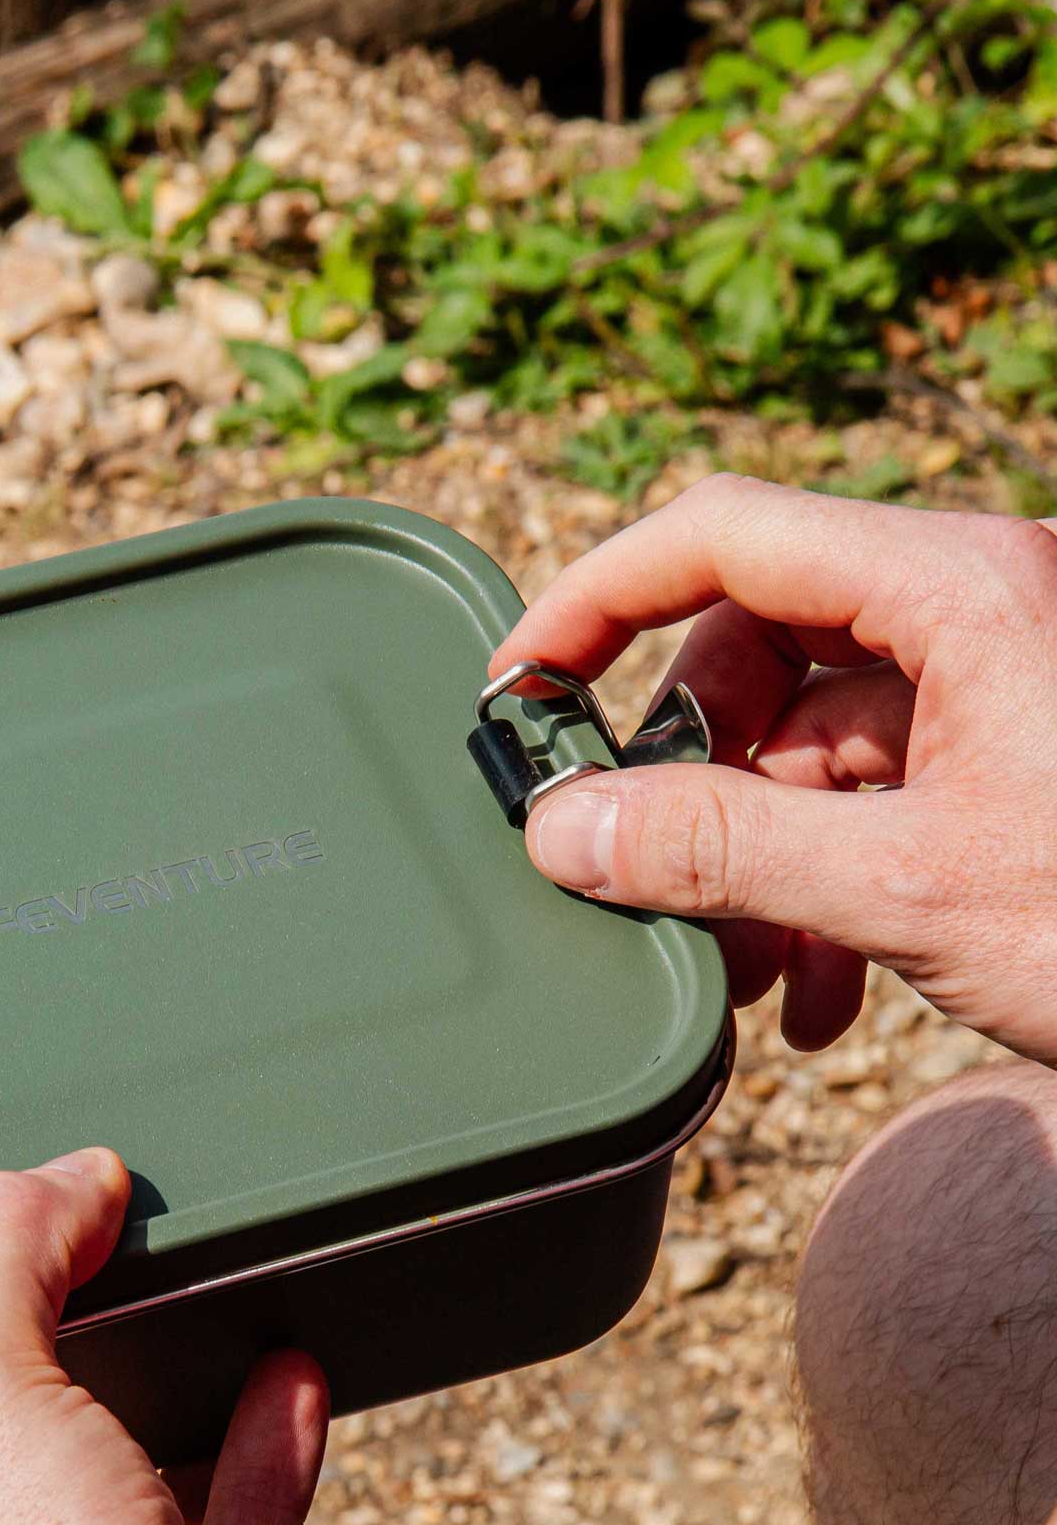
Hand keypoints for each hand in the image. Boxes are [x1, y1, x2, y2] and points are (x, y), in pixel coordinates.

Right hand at [491, 476, 1056, 1061]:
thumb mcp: (913, 887)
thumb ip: (722, 850)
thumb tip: (562, 829)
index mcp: (961, 586)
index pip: (723, 536)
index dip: (597, 597)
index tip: (517, 681)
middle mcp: (975, 611)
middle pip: (755, 648)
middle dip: (686, 773)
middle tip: (638, 871)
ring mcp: (995, 689)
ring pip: (806, 738)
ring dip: (751, 856)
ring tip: (748, 971)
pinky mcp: (1007, 763)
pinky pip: (867, 795)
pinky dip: (818, 883)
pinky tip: (818, 988)